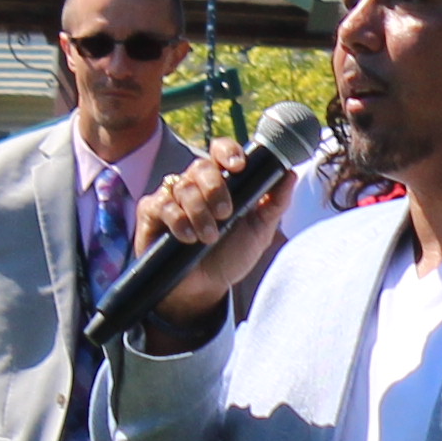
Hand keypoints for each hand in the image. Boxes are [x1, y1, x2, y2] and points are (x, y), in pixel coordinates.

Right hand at [129, 144, 284, 335]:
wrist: (204, 289)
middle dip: (216, 188)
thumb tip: (290, 174)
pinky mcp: (151, 212)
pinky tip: (188, 238)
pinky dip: (178, 221)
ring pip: (183, 187)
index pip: (221, 151)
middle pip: (201, 166)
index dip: (228, 151)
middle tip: (225, 213)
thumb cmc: (230, 256)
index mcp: (223, 182)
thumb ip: (275, 204)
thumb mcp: (259, 232)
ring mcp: (172, 197)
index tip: (239, 166)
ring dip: (200, 213)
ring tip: (209, 237)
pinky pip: (162, 204)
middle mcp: (196, 185)